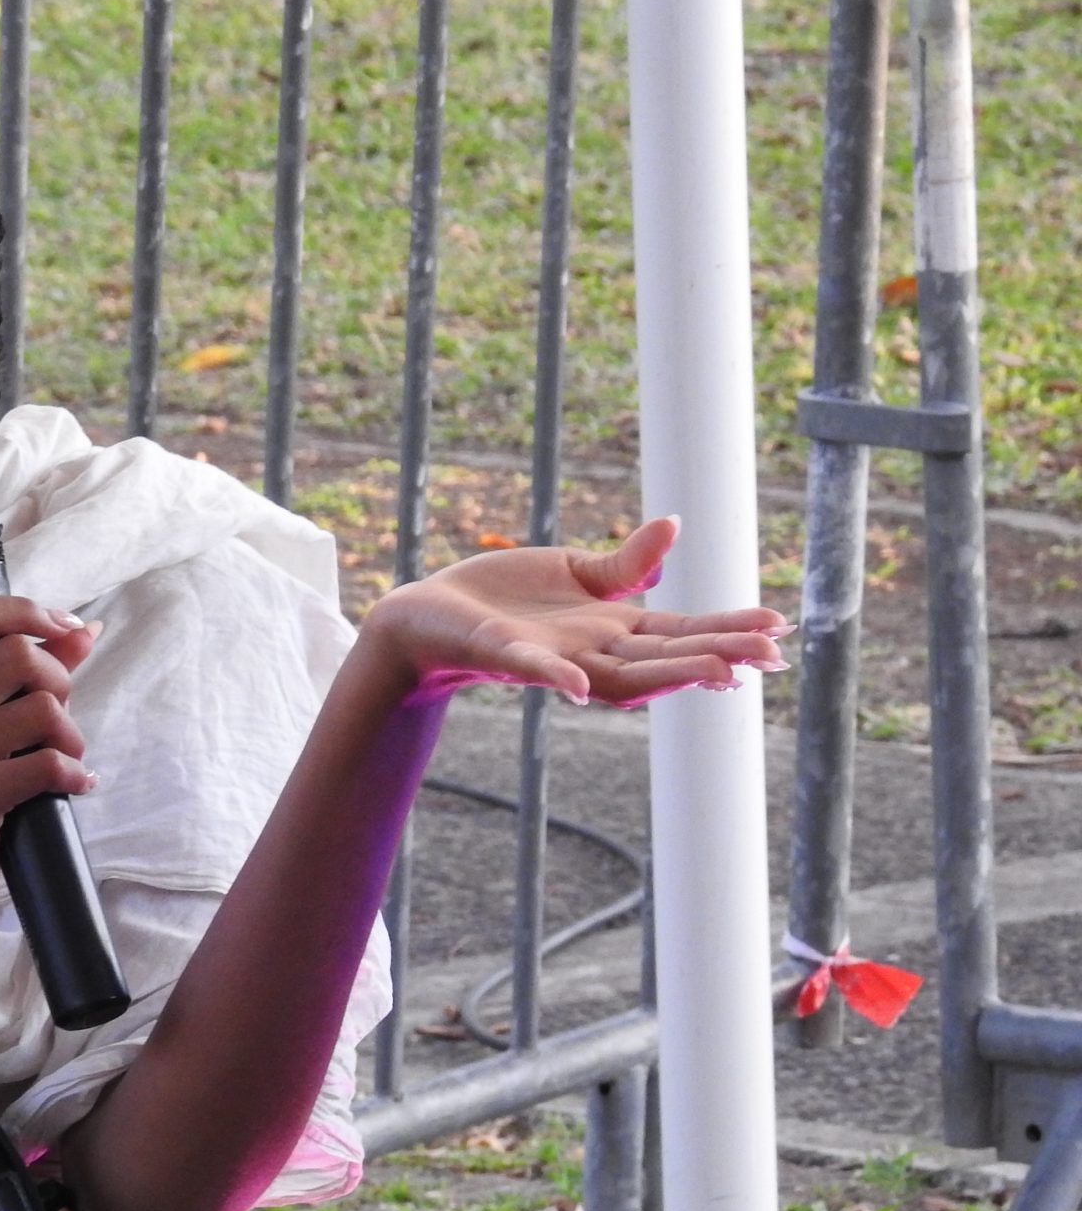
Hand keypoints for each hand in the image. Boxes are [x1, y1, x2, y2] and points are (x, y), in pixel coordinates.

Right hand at [0, 594, 100, 924]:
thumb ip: (12, 675)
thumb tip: (84, 631)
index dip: (27, 611)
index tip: (64, 629)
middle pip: (18, 654)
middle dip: (58, 681)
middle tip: (57, 717)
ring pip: (42, 708)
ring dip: (71, 734)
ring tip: (62, 757)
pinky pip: (49, 763)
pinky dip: (75, 773)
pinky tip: (72, 784)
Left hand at [361, 516, 788, 710]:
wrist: (430, 615)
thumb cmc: (505, 598)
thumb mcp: (576, 573)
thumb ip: (627, 563)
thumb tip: (676, 524)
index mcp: (611, 629)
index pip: (681, 633)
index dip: (728, 630)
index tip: (780, 627)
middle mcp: (591, 652)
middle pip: (664, 658)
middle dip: (716, 655)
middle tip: (772, 655)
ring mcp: (551, 659)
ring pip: (617, 674)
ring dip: (665, 675)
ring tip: (718, 672)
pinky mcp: (503, 653)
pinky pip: (535, 671)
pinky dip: (560, 679)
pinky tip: (582, 686)